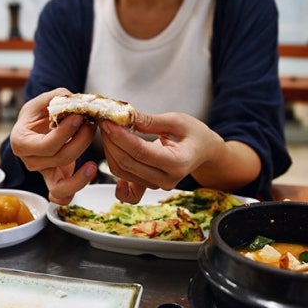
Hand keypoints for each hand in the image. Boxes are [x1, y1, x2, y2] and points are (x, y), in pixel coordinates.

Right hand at [9, 88, 97, 203]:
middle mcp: (30, 161)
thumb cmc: (39, 114)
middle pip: (57, 159)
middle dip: (79, 142)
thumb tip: (71, 99)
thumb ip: (56, 97)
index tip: (78, 117)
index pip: (44, 145)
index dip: (63, 133)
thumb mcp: (43, 100)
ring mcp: (43, 174)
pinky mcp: (56, 181)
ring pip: (60, 186)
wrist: (40, 127)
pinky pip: (64, 196)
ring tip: (93, 163)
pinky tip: (89, 173)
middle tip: (91, 125)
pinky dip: (75, 190)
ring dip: (81, 176)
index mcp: (20, 141)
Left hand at [100, 111, 222, 202]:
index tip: (107, 122)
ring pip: (123, 171)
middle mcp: (168, 179)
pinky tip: (113, 161)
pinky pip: (128, 191)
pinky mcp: (151, 187)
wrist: (203, 150)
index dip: (120, 136)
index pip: (140, 151)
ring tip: (108, 131)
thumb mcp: (177, 120)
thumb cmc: (194, 134)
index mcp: (178, 162)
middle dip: (112, 141)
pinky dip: (116, 179)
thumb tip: (126, 117)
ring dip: (111, 151)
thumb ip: (151, 121)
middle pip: (128, 162)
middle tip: (104, 122)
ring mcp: (159, 185)